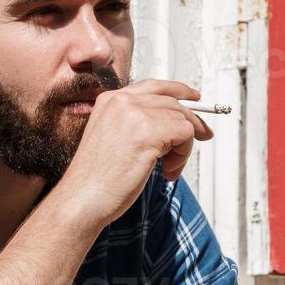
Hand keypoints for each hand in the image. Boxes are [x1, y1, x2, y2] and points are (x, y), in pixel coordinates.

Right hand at [51, 78, 214, 228]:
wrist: (83, 198)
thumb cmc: (96, 180)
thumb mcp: (114, 139)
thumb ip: (137, 124)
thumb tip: (173, 124)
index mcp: (110, 100)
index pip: (153, 86)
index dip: (178, 91)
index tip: (194, 98)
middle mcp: (122, 101)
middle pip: (172, 102)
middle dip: (190, 123)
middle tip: (201, 138)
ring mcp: (135, 114)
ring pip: (182, 118)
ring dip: (183, 146)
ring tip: (169, 167)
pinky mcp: (149, 131)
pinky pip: (185, 132)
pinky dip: (183, 154)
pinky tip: (168, 170)